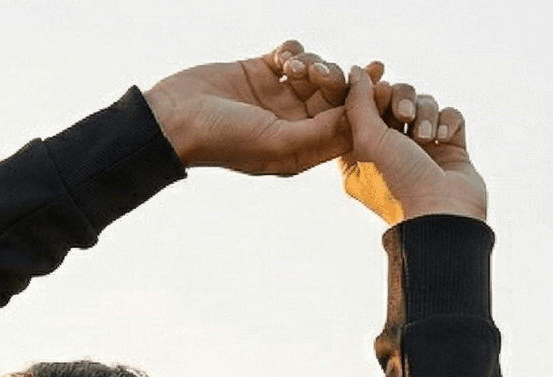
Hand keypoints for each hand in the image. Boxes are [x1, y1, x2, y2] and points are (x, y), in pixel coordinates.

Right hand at [145, 40, 351, 176]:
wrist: (175, 119)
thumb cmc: (223, 140)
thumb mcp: (278, 143)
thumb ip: (321, 132)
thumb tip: (360, 117)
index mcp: (299, 150)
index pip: (346, 129)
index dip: (366, 107)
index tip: (378, 85)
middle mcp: (291, 124)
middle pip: (335, 96)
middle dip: (338, 80)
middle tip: (325, 73)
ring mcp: (276, 97)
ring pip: (317, 70)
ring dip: (313, 62)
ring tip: (292, 70)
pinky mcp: (260, 72)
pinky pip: (292, 53)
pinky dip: (294, 51)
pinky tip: (280, 59)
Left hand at [340, 64, 487, 222]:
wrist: (441, 214)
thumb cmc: (398, 183)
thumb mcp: (368, 141)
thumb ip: (358, 103)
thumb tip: (356, 72)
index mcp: (362, 155)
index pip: (365, 108)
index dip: (373, 94)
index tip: (378, 93)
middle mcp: (392, 150)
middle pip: (396, 98)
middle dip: (402, 100)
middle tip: (404, 116)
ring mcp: (423, 149)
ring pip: (424, 103)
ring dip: (426, 113)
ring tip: (426, 137)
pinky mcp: (450, 148)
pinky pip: (449, 114)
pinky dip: (446, 120)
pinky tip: (443, 138)